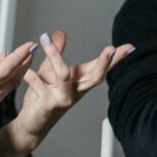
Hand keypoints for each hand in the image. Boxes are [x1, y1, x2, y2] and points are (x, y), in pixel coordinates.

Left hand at [15, 31, 133, 139]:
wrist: (31, 124)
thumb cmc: (43, 98)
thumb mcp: (50, 72)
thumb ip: (56, 53)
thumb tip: (60, 32)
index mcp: (79, 83)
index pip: (100, 68)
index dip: (115, 59)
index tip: (130, 48)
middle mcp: (75, 92)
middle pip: (95, 77)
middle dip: (104, 63)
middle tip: (110, 49)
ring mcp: (63, 99)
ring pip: (64, 75)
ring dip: (55, 55)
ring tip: (45, 40)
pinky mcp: (48, 105)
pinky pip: (39, 86)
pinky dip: (32, 77)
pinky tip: (26, 70)